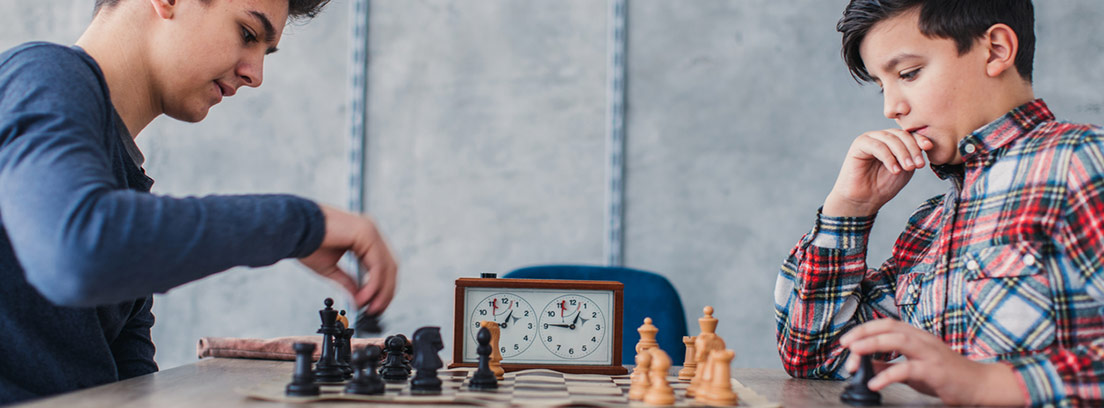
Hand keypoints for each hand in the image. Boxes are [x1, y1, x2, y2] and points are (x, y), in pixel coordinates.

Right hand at [299, 204, 397, 314]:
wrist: (291, 229)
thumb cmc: (306, 243)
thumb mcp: (331, 269)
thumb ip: (348, 282)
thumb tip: (360, 299)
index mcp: (363, 236)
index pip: (383, 265)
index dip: (383, 288)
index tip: (375, 306)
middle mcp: (369, 231)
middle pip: (389, 266)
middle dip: (385, 292)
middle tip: (376, 310)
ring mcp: (370, 230)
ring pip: (387, 266)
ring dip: (380, 291)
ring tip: (369, 307)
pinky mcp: (366, 233)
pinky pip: (377, 264)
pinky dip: (373, 284)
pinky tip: (362, 298)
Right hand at [823, 129, 932, 216]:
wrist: (864, 199)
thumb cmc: (883, 185)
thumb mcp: (905, 169)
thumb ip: (913, 156)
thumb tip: (925, 144)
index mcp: (893, 141)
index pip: (908, 134)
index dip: (919, 139)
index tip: (929, 148)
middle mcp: (881, 137)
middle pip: (901, 134)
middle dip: (912, 149)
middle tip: (918, 165)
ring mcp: (869, 139)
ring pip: (890, 139)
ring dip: (902, 153)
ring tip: (908, 168)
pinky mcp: (859, 144)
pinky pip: (877, 146)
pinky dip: (888, 157)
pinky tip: (894, 170)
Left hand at [840, 319, 1022, 405]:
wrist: (979, 385)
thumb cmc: (946, 375)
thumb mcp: (912, 368)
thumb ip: (888, 364)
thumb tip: (865, 364)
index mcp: (916, 336)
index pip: (886, 324)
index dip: (864, 329)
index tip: (846, 340)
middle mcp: (922, 340)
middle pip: (889, 328)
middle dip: (863, 333)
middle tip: (845, 345)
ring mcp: (930, 354)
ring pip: (899, 340)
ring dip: (873, 344)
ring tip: (855, 354)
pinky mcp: (935, 371)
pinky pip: (908, 369)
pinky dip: (888, 375)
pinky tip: (875, 383)